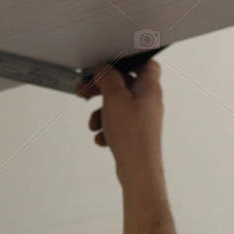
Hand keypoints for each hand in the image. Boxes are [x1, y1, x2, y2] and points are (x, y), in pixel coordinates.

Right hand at [80, 60, 164, 186]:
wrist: (138, 171)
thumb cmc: (133, 136)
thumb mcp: (115, 98)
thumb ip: (108, 78)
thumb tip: (103, 67)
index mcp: (149, 88)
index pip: (145, 64)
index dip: (127, 62)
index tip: (108, 64)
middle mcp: (148, 102)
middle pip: (123, 85)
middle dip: (102, 89)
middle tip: (85, 91)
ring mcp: (142, 119)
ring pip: (117, 107)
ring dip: (101, 113)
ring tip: (93, 124)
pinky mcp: (134, 134)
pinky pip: (117, 125)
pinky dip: (106, 129)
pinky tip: (102, 138)